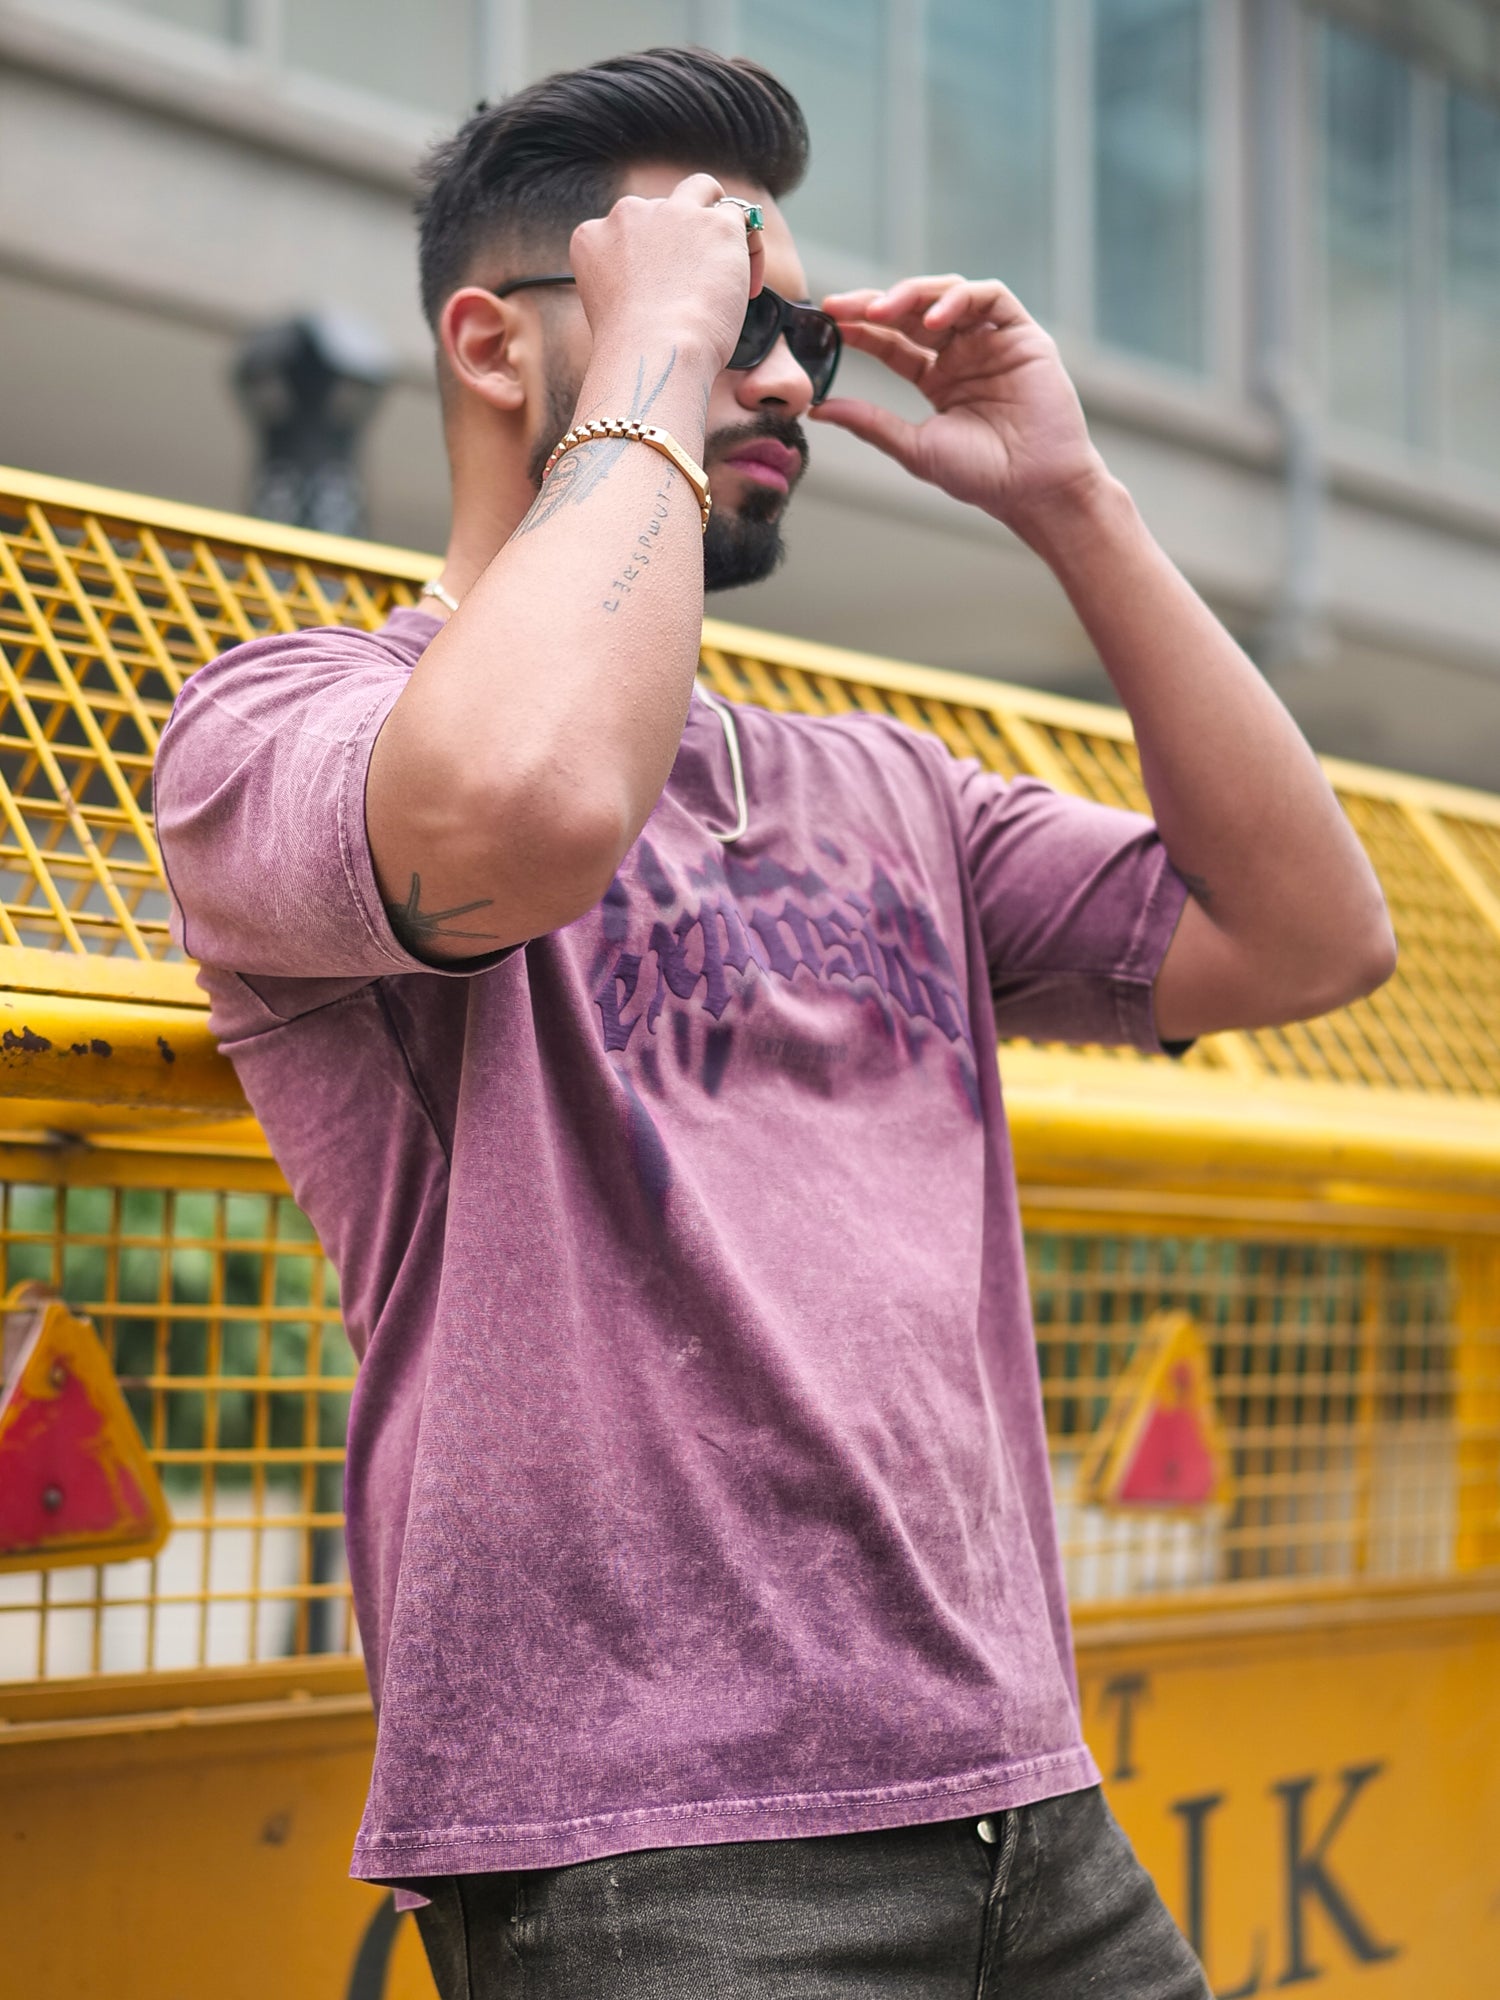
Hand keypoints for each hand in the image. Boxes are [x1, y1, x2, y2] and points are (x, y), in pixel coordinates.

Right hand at [570, 174, 763, 375]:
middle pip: (661, 209)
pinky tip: (750, 287)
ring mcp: (672, 213)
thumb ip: (629, 281)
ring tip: (728, 264)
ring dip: (715, 219)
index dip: (647, 257)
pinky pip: (741, 217)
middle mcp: (628, 214)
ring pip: (701, 190)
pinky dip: (749, 249)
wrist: (656, 352)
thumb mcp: (613, 308)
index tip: (661, 289)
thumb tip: (664, 285)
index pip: (623, 229)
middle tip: (697, 281)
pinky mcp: (715, 223)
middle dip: (680, 238)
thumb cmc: (637, 350)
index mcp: (592, 236)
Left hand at [813, 276, 1108, 537]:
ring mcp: (992, 340)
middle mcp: (963, 354)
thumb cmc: (981, 476)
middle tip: (844, 307)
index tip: (830, 322)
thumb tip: (818, 408)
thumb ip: (870, 422)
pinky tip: (933, 317)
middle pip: (913, 312)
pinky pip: (990, 298)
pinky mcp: (1022, 334)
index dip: (862, 328)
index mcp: (938, 379)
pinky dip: (959, 299)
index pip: (893, 342)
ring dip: (912, 295)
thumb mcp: (914, 446)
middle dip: (877, 304)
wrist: (1033, 488)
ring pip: (947, 295)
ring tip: (882, 310)